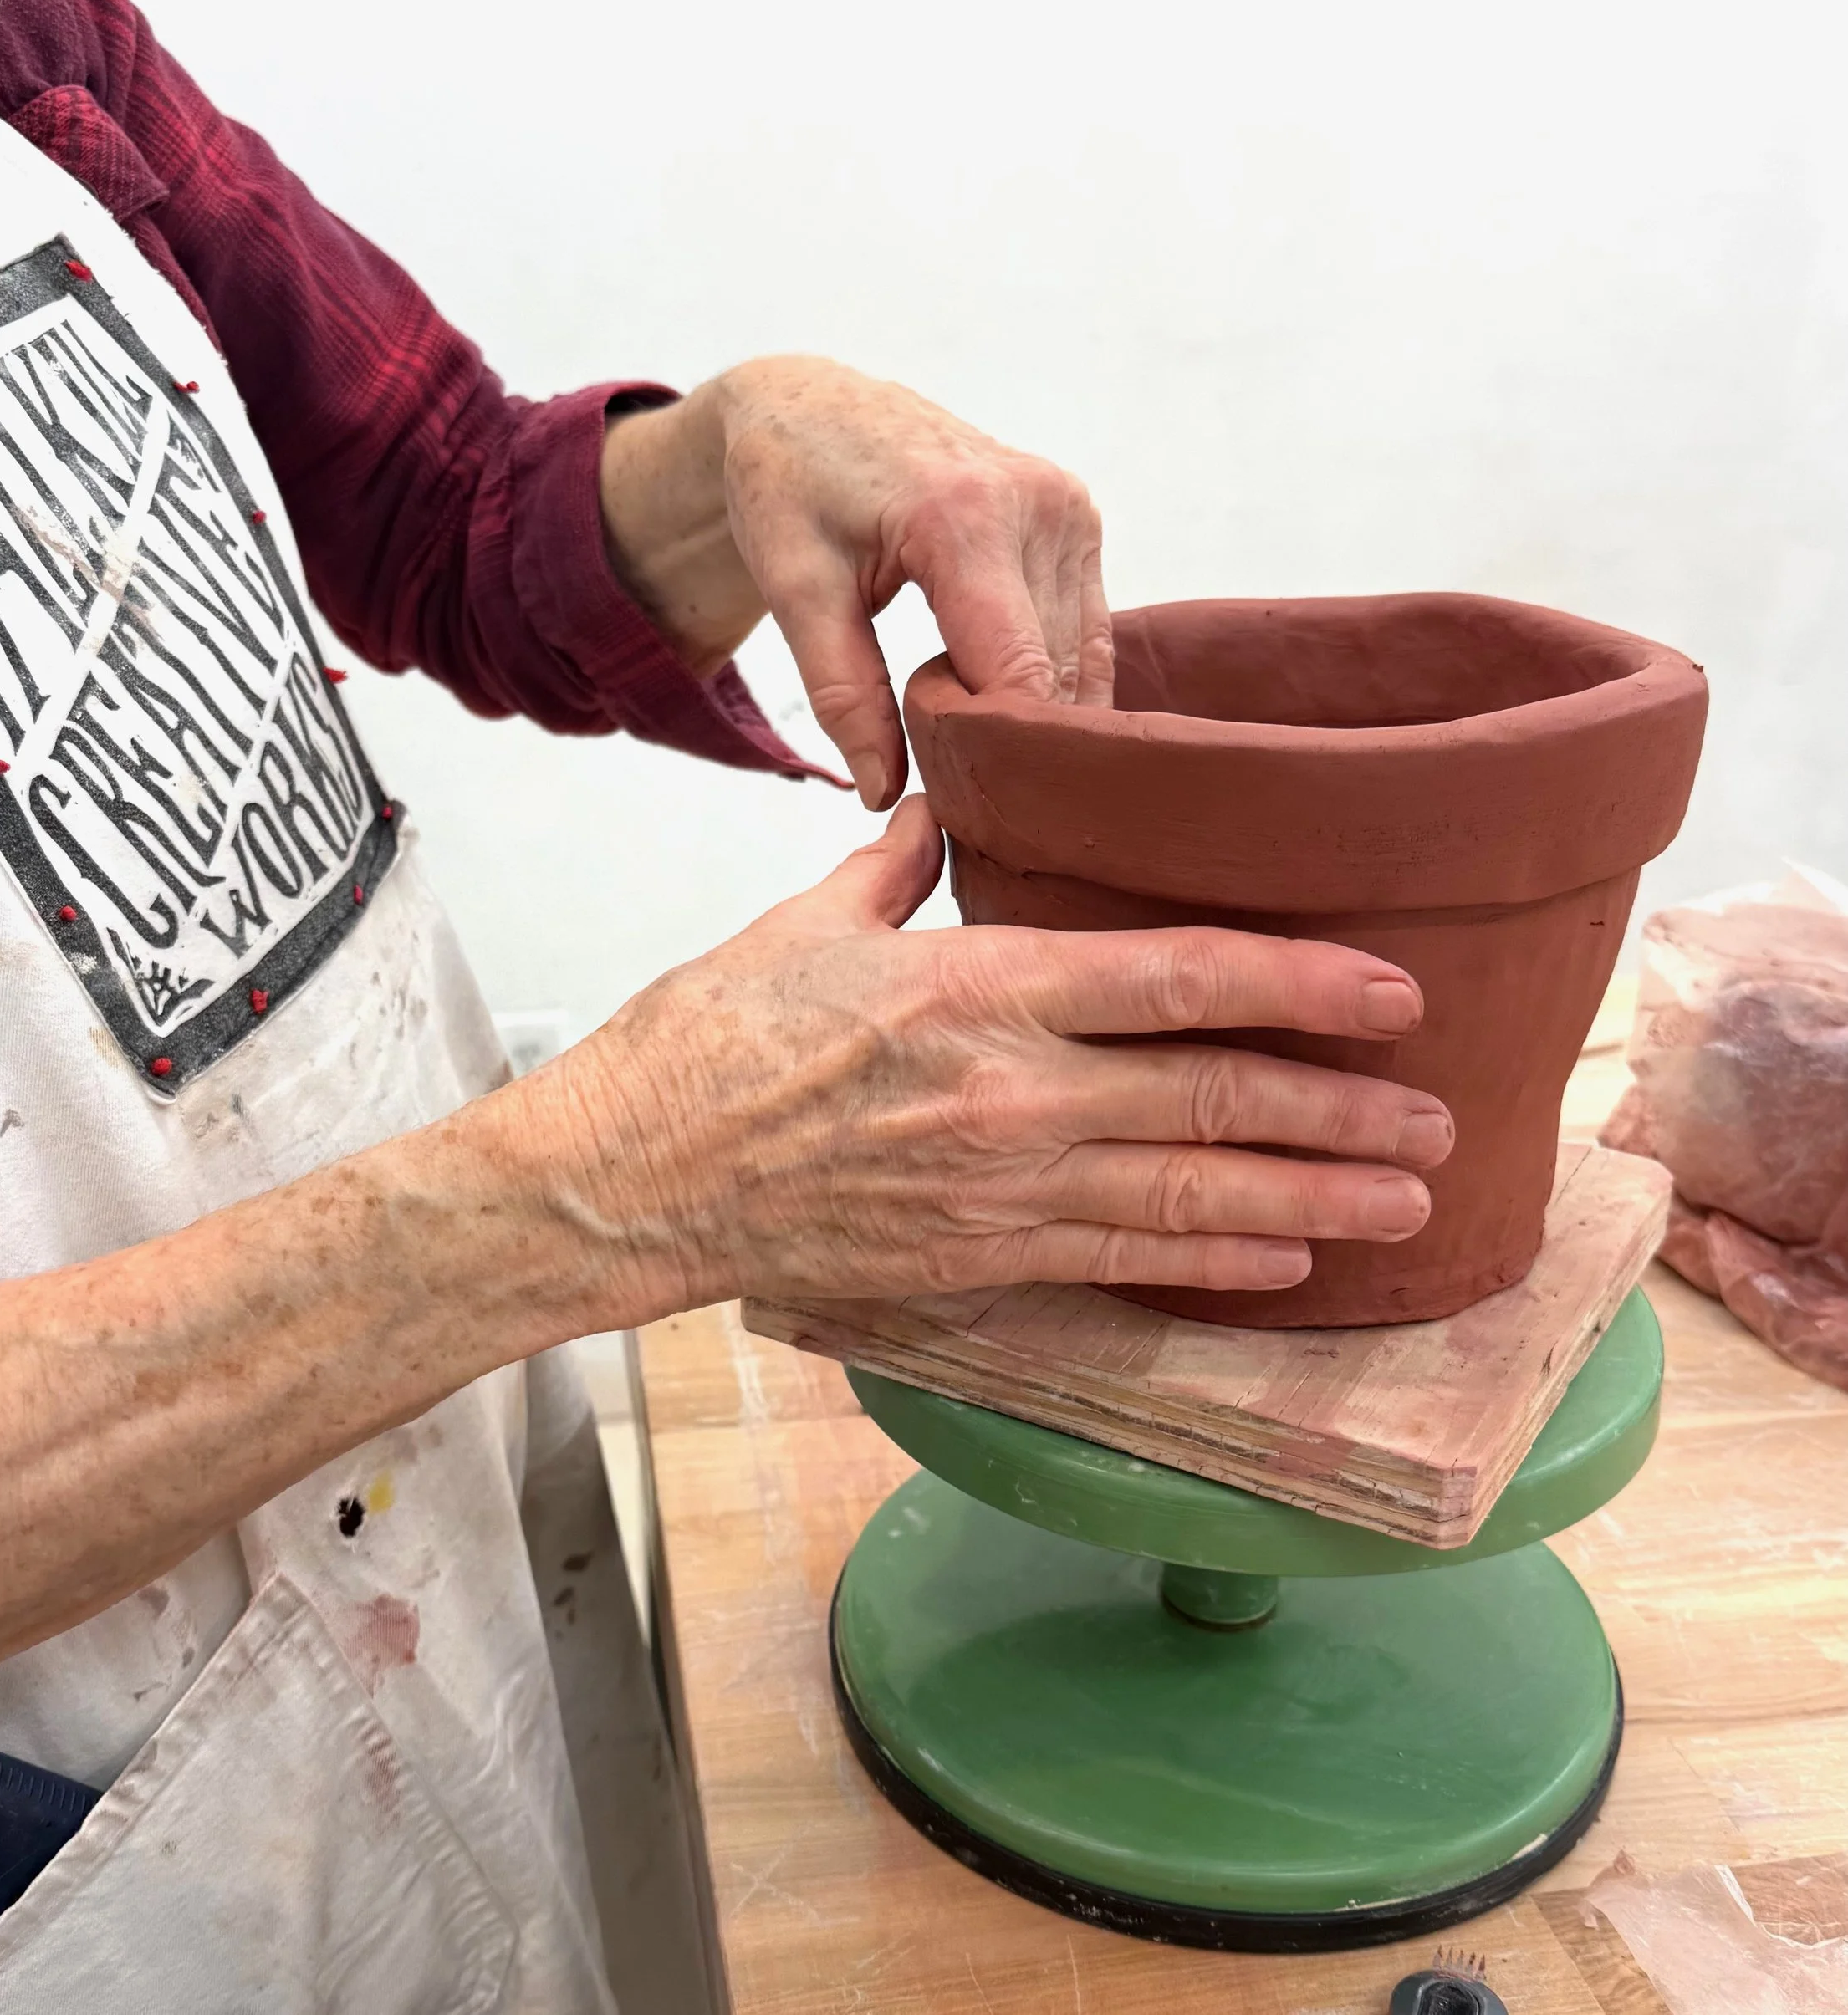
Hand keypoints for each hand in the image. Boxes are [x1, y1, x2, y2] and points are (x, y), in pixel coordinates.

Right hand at [529, 799, 1453, 1308]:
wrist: (631, 1182)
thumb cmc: (705, 1043)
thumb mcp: (803, 926)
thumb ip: (896, 869)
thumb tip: (938, 810)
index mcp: (976, 985)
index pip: (1176, 977)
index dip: (1300, 984)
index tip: (1392, 993)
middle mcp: (1010, 1091)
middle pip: (1215, 1094)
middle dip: (1342, 1107)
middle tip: (1441, 1115)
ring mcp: (1000, 1188)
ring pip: (1193, 1193)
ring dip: (1315, 1197)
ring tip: (1407, 1201)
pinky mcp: (977, 1260)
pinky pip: (1124, 1262)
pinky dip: (1214, 1260)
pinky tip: (1287, 1257)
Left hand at [599, 357, 1110, 807]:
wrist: (809, 407)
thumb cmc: (790, 488)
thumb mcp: (794, 590)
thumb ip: (843, 694)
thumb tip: (883, 790)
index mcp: (964, 517)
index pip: (1016, 676)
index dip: (995, 752)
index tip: (961, 804)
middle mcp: (1036, 504)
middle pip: (1056, 675)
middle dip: (1016, 742)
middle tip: (964, 792)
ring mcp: (1067, 507)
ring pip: (1082, 659)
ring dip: (1040, 714)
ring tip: (979, 750)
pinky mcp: (1077, 516)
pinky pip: (1086, 627)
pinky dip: (1053, 676)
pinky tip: (1003, 703)